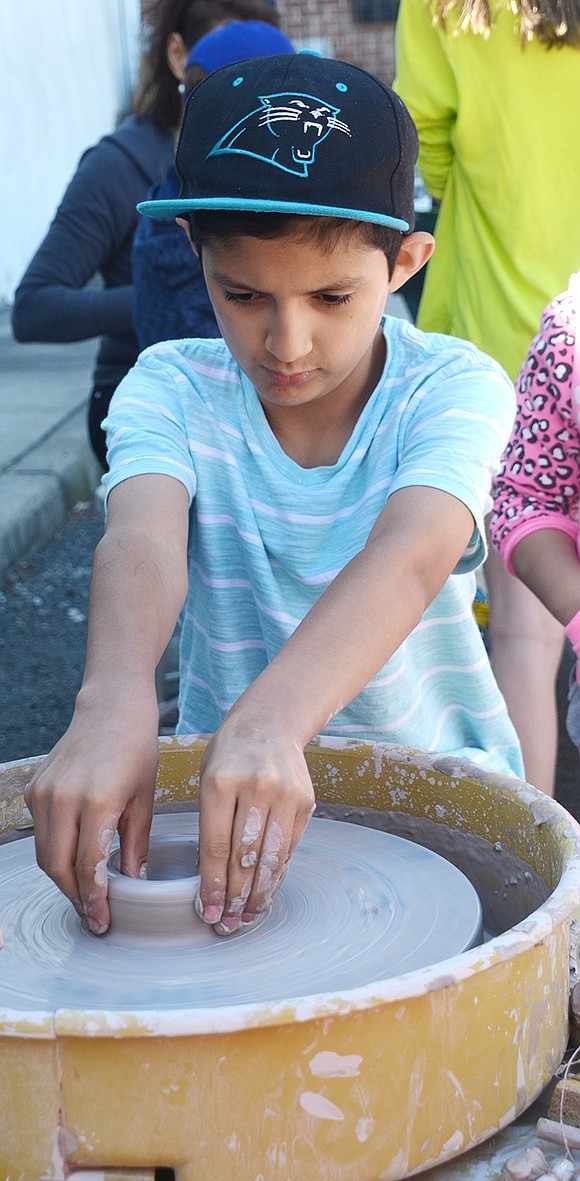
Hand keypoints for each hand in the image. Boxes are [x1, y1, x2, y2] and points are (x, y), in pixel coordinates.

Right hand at [24, 690, 158, 933]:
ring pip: (44, 853)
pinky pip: (40, 832)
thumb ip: (135, 844)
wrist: (111, 709)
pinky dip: (54, 852)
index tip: (102, 920)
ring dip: (62, 879)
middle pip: (58, 866)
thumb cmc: (136, 749)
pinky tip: (74, 861)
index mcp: (96, 801)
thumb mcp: (145, 798)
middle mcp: (63, 797)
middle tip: (92, 916)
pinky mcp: (35, 788)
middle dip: (74, 896)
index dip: (94, 899)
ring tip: (84, 895)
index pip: (88, 866)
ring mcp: (44, 792)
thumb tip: (133, 883)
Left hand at [197, 717, 314, 934]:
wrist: (271, 722)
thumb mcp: (207, 778)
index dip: (212, 885)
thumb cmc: (230, 754)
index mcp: (220, 781)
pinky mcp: (305, 802)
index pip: (216, 846)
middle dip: (235, 896)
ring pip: (270, 857)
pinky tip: (266, 890)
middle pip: (244, 857)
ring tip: (248, 916)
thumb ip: (209, 823)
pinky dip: (277, 872)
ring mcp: (284, 795)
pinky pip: (289, 847)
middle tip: (226, 923)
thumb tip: (211, 879)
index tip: (208, 911)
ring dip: (259, 893)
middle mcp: (255, 788)